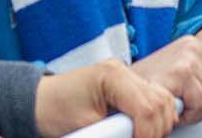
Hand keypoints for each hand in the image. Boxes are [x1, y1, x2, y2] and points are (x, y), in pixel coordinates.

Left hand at [34, 59, 177, 137]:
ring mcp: (126, 75)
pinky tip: (149, 129)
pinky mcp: (126, 85)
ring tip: (148, 137)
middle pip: (160, 101)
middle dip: (158, 129)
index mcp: (112, 76)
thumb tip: (133, 136)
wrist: (39, 102)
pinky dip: (156, 116)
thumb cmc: (53, 111)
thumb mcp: (84, 126)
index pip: (146, 106)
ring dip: (161, 122)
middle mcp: (122, 70)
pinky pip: (153, 98)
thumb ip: (113, 133)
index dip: (148, 133)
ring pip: (162, 99)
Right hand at [131, 35, 201, 123]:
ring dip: (196, 113)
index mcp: (195, 45)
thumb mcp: (179, 80)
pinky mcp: (182, 70)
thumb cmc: (147, 92)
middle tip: (181, 109)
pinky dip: (189, 115)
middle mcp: (194, 45)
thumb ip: (200, 81)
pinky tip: (173, 110)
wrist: (115, 91)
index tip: (188, 104)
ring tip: (175, 108)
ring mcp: (189, 56)